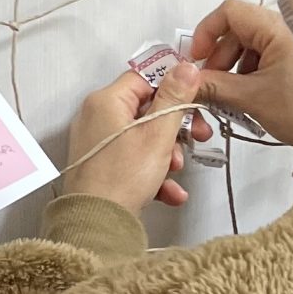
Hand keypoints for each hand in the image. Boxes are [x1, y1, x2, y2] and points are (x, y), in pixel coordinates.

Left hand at [59, 63, 205, 211]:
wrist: (97, 225)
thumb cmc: (119, 179)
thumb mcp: (157, 134)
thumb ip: (174, 98)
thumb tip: (185, 68)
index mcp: (106, 101)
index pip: (145, 78)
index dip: (173, 87)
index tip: (193, 99)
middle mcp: (97, 118)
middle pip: (147, 109)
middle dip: (175, 127)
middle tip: (195, 136)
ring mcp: (99, 143)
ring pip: (144, 137)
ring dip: (167, 153)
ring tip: (175, 169)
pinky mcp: (103, 166)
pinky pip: (134, 160)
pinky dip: (153, 173)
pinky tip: (170, 190)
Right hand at [185, 0, 292, 150]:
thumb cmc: (292, 110)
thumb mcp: (247, 97)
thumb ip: (213, 86)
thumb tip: (183, 80)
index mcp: (272, 31)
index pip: (229, 11)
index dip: (207, 30)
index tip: (197, 57)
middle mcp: (273, 31)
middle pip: (230, 27)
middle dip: (214, 52)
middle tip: (206, 79)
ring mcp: (272, 45)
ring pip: (234, 43)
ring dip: (222, 64)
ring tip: (219, 89)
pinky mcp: (271, 59)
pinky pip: (243, 56)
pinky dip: (232, 70)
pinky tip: (233, 90)